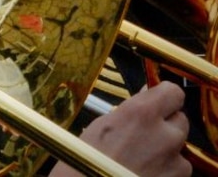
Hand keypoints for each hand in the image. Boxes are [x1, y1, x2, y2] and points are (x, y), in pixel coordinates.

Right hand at [48, 82, 189, 176]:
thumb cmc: (83, 160)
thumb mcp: (100, 126)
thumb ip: (130, 111)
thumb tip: (147, 96)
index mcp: (141, 113)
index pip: (172, 92)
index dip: (164, 97)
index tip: (155, 101)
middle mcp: (164, 134)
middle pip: (179, 120)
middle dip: (165, 124)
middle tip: (143, 134)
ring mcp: (175, 161)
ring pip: (179, 146)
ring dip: (166, 149)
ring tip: (140, 158)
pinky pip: (178, 168)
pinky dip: (166, 169)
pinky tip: (144, 172)